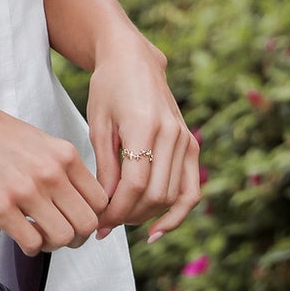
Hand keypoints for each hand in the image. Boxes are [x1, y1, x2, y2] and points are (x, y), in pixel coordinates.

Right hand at [0, 80, 109, 256]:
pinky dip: (30, 247)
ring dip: (53, 244)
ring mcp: (25, 190)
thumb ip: (59, 166)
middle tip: (61, 234)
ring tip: (37, 235)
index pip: (101, 200)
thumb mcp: (36, 140)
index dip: (92, 217)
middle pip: (87, 223)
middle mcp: (49, 173)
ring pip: (63, 238)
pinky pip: (31, 244)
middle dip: (77, 236)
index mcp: (62, 154)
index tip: (77, 220)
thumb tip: (74, 198)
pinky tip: (19, 234)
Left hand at [86, 31, 199, 241]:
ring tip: (122, 220)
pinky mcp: (191, 145)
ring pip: (173, 196)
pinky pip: (190, 189)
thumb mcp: (98, 124)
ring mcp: (185, 140)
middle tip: (105, 225)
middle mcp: (171, 134)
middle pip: (155, 194)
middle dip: (129, 216)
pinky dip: (178, 213)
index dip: (117, 209)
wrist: (134, 60)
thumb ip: (105, 166)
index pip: (135, 183)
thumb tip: (106, 206)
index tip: (99, 223)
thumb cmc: (108, 88)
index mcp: (144, 125)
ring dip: (147, 216)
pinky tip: (158, 229)